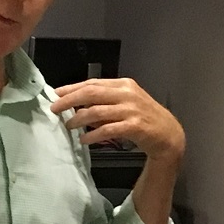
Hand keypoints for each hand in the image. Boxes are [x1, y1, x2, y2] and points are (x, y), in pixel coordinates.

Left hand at [52, 78, 185, 160]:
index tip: (56, 94)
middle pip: (91, 93)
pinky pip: (108, 129)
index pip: (92, 83)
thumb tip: (77, 107)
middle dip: (70, 100)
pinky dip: (93, 135)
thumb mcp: (126, 104)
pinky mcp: (135, 126)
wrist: (169, 135)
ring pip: (97, 111)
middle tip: (55, 108)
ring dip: (79, 119)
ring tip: (69, 125)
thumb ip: (104, 103)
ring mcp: (132, 109)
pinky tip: (84, 139)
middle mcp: (127, 94)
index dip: (72, 88)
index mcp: (124, 84)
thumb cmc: (145, 118)